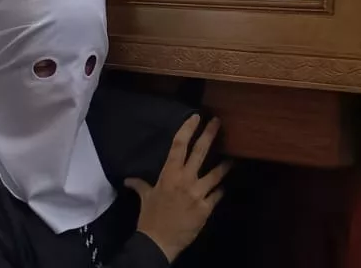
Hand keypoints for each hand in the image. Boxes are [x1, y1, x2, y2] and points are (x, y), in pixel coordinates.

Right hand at [126, 115, 230, 262]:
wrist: (158, 243)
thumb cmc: (150, 218)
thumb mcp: (145, 199)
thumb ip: (140, 186)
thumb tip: (129, 179)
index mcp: (169, 175)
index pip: (178, 146)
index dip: (187, 129)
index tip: (196, 117)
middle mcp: (185, 180)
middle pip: (201, 152)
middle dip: (210, 135)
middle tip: (218, 122)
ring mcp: (198, 193)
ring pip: (216, 173)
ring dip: (224, 166)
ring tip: (231, 160)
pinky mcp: (206, 208)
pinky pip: (217, 195)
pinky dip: (220, 190)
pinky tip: (222, 188)